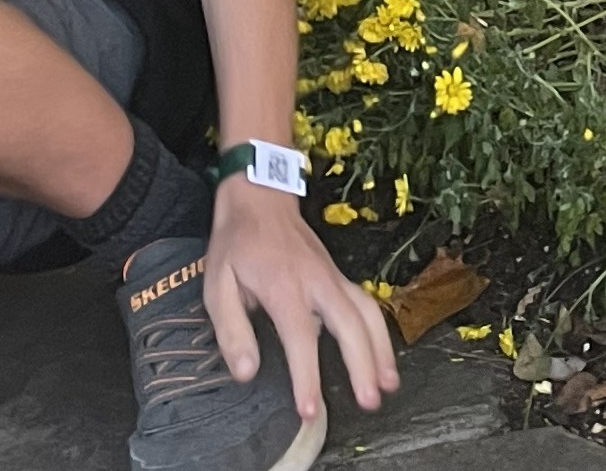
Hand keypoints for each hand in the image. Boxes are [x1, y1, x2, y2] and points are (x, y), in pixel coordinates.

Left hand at [201, 177, 398, 423]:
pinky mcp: (338, 275)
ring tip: (388, 385)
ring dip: (381, 349)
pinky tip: (383, 353)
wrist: (260, 195)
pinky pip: (366, 303)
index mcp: (283, 286)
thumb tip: (247, 372)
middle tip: (369, 402)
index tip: (311, 411)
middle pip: (349, 325)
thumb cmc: (237, 242)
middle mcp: (316, 281)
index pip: (301, 338)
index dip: (307, 377)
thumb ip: (232, 329)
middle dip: (363, 365)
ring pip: (367, 312)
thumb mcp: (217, 284)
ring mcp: (332, 276)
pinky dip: (380, 329)